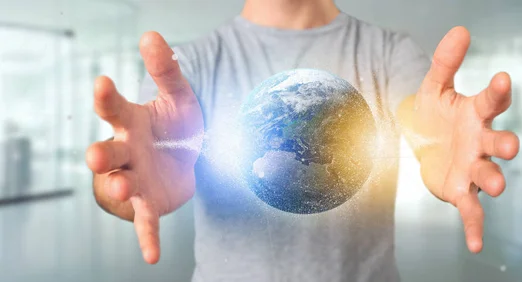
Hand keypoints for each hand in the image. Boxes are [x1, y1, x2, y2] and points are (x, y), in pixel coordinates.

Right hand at [86, 32, 202, 263]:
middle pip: (107, 152)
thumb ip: (166, 70)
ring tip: (126, 190)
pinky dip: (147, 237)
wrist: (189, 155)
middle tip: (95, 156)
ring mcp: (136, 178)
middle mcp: (127, 151)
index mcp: (131, 122)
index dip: (106, 98)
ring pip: (121, 185)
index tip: (102, 82)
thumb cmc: (176, 124)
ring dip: (120, 189)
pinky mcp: (150, 202)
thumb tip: (153, 35)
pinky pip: (145, 222)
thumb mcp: (177, 95)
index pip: (114, 109)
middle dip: (100, 155)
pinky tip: (151, 256)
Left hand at [404, 27, 519, 252]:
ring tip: (497, 186)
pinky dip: (476, 228)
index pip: (491, 101)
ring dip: (495, 180)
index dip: (498, 91)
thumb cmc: (434, 112)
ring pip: (490, 175)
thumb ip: (445, 62)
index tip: (503, 78)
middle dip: (505, 144)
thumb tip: (459, 28)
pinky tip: (477, 247)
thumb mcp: (433, 87)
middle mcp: (481, 141)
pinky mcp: (461, 190)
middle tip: (510, 145)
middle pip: (499, 142)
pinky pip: (472, 210)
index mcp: (476, 114)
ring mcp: (473, 167)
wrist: (420, 140)